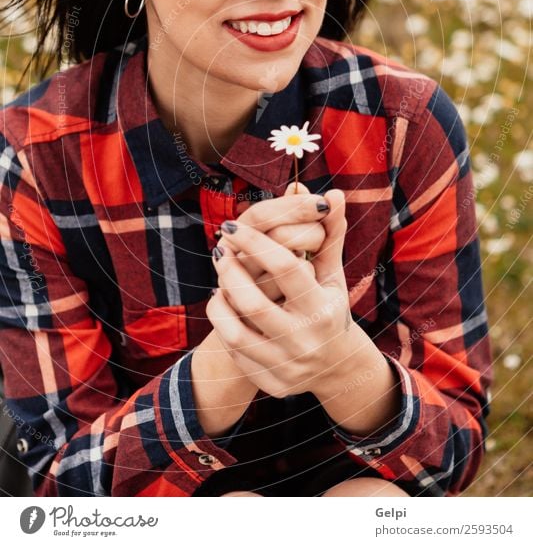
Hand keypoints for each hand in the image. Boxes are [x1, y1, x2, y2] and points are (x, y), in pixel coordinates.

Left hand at [206, 188, 366, 398]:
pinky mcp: (270, 384)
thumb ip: (329, 234)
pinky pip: (234, 352)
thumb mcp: (331, 273)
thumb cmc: (328, 305)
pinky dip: (223, 324)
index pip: (286, 268)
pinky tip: (223, 304)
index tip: (232, 225)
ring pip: (235, 332)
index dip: (255, 242)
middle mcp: (306, 340)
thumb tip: (332, 193)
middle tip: (220, 249)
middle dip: (230, 271)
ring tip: (219, 279)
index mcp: (323, 307)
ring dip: (220, 299)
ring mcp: (287, 366)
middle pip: (253, 302)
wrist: (337, 367)